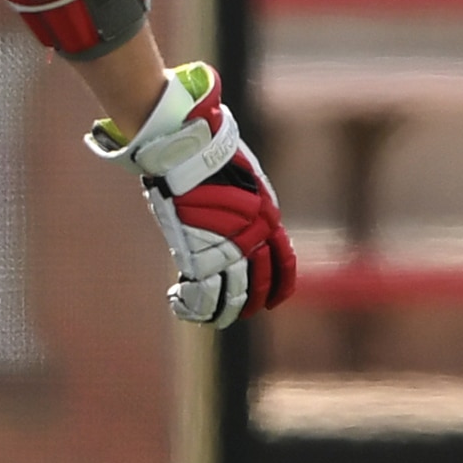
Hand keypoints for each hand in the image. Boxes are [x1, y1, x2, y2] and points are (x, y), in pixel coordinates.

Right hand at [85, 62, 295, 326]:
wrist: (187, 145)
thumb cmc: (206, 146)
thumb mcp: (234, 167)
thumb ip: (237, 186)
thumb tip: (233, 182)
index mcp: (266, 213)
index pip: (283, 258)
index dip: (280, 283)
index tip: (275, 300)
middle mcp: (253, 232)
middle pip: (261, 281)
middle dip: (253, 302)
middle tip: (242, 315)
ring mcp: (226, 242)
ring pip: (233, 292)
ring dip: (223, 310)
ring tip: (213, 317)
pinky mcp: (198, 248)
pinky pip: (202, 289)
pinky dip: (194, 303)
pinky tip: (180, 304)